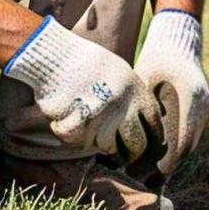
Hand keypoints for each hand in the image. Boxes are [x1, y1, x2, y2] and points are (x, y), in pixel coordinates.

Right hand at [4, 17, 159, 161]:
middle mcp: (121, 103)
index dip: (153, 137)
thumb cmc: (85, 63)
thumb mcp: (119, 72)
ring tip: (86, 124)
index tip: (149, 145)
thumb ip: (132, 97)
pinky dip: (71, 135)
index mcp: (134, 88)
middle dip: (131, 152)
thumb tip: (145, 124)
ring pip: (106, 146)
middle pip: (137, 143)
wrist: (54, 55)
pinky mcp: (77, 125)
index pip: (154, 122)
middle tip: (123, 154)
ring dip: (98, 140)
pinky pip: (80, 143)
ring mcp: (100, 116)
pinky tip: (66, 119)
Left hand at [134, 9, 208, 176]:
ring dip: (173, 157)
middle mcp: (203, 105)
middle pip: (188, 146)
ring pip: (191, 142)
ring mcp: (206, 107)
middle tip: (146, 179)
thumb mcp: (144, 81)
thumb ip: (140, 109)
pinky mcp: (203, 107)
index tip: (149, 176)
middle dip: (168, 165)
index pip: (183, 142)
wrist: (177, 43)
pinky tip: (160, 155)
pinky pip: (192, 132)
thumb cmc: (155, 60)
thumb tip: (126, 142)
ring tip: (150, 172)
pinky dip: (178, 145)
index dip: (167, 164)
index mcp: (191, 98)